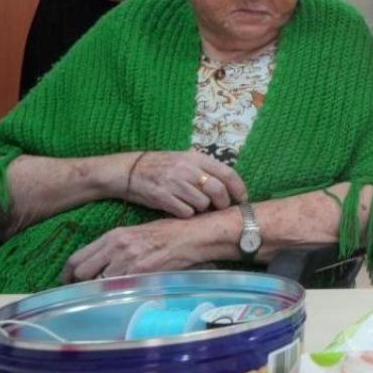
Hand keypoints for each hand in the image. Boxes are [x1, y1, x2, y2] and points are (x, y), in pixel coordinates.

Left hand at [63, 217, 213, 281]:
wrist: (193, 236)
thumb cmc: (168, 234)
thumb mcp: (136, 235)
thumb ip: (115, 249)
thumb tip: (98, 267)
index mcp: (113, 236)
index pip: (77, 258)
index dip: (67, 275)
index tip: (67, 283)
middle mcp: (116, 246)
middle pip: (82, 272)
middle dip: (80, 285)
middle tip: (84, 293)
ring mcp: (128, 259)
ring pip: (99, 283)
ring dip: (101, 291)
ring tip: (106, 296)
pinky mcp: (141, 271)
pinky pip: (120, 288)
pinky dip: (119, 293)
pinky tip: (124, 295)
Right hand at [122, 151, 245, 217]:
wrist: (129, 171)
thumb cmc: (162, 167)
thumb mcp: (185, 160)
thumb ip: (205, 169)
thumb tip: (229, 186)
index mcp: (196, 158)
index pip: (227, 173)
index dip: (239, 188)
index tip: (243, 199)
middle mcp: (187, 169)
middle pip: (218, 190)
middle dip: (223, 203)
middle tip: (220, 208)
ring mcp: (174, 183)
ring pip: (202, 204)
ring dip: (202, 209)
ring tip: (194, 205)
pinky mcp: (162, 197)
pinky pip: (185, 212)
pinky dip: (187, 214)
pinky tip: (180, 209)